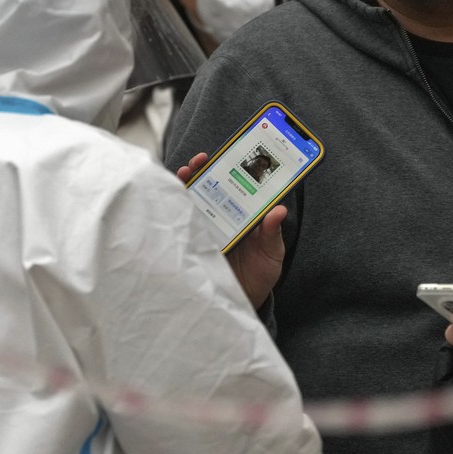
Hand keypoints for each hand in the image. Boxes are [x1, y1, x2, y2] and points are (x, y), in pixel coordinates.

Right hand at [177, 152, 285, 308]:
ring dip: (185, 185)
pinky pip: (182, 226)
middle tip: (200, 161)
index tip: (227, 154)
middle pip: (208, 187)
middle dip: (201, 170)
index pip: (233, 184)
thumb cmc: (262, 271)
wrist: (246, 298)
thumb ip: (272, 233)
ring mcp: (205, 229)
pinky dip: (175, 212)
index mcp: (242, 213)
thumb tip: (279, 210)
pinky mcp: (193, 244)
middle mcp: (221, 216)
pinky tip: (173, 202)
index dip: (228, 167)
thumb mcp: (273, 252)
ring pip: (191, 201)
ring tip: (185, 174)